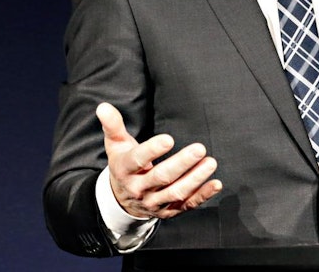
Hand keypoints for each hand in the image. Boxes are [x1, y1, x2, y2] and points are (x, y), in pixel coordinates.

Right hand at [96, 102, 221, 218]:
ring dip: (195, 179)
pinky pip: (187, 205)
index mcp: (125, 170)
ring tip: (210, 162)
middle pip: (162, 177)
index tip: (169, 138)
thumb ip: (113, 125)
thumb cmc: (123, 164)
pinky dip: (202, 196)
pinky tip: (216, 183)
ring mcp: (155, 202)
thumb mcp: (115, 145)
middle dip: (181, 164)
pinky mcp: (169, 211)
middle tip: (200, 148)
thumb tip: (103, 106)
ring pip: (176, 193)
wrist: (122, 200)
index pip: (137, 160)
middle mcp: (139, 189)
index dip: (152, 150)